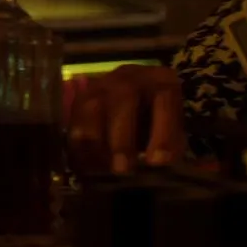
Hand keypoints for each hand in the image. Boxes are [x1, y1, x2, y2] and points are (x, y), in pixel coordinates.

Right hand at [64, 64, 187, 173]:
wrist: (136, 107)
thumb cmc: (158, 123)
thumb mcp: (172, 131)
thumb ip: (167, 146)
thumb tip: (156, 163)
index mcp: (161, 81)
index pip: (164, 96)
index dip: (162, 130)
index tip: (156, 161)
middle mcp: (130, 77)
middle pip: (124, 98)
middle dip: (122, 137)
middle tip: (122, 168)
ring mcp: (102, 84)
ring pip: (93, 107)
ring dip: (96, 141)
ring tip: (101, 169)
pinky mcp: (82, 98)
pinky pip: (75, 119)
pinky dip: (79, 143)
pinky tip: (86, 164)